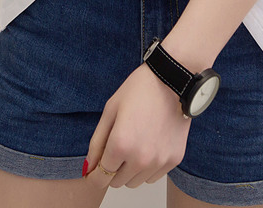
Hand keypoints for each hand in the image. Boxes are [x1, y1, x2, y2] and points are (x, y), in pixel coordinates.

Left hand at [83, 63, 190, 188]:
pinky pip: (153, 176)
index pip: (100, 178)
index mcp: (120, 145)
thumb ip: (96, 143)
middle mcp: (140, 158)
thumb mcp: (110, 111)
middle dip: (113, 169)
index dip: (94, 175)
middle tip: (118, 147)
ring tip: (135, 143)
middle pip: (117, 182)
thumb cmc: (140, 90)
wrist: (172, 80)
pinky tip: (149, 145)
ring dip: (130, 170)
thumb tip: (88, 168)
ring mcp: (159, 161)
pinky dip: (148, 167)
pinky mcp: (174, 159)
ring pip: (135, 182)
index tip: (95, 170)